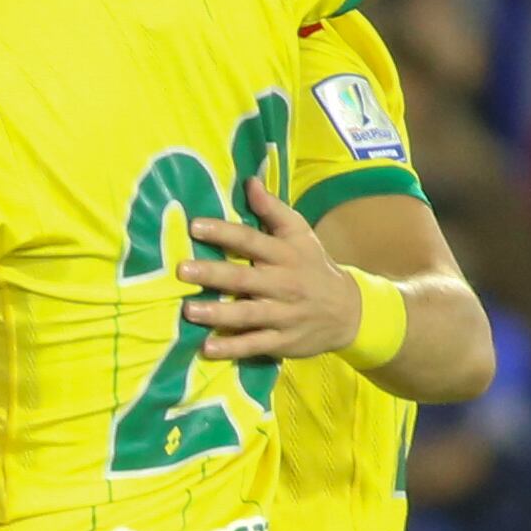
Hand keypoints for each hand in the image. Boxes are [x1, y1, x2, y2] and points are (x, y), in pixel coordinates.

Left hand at [178, 173, 360, 360]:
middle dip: (213, 274)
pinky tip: (207, 348)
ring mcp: (283, 314)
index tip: (195, 226)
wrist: (349, 310)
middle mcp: (283, 283)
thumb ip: (273, 209)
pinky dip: (232, 348)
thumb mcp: (300, 234)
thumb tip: (249, 181)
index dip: (224, 233)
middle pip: (244, 278)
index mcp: (285, 254)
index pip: (251, 240)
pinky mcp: (282, 341)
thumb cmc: (313, 266)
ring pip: (247, 314)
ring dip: (217, 314)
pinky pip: (255, 345)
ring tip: (188, 310)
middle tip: (181, 270)